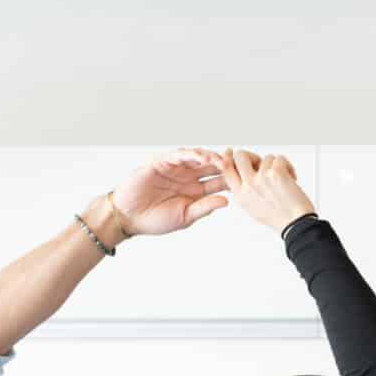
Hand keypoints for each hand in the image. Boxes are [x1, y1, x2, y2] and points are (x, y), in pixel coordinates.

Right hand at [108, 148, 228, 237]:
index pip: (218, 181)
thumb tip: (227, 201)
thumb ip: (205, 208)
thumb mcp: (185, 217)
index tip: (246, 177)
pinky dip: (191, 154)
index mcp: (196, 191)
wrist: (129, 217)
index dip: (231, 177)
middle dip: (225, 163)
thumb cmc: (155, 220)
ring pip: (198, 157)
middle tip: (238, 162)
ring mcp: (176, 168)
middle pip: (212, 166)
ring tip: (222, 161)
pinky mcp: (162, 162)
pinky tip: (202, 158)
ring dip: (210, 157)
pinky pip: (178, 155)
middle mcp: (188, 177)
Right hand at [219, 148, 315, 231]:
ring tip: (283, 180)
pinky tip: (291, 178)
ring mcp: (261, 179)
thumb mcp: (252, 207)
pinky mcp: (275, 173)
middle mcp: (248, 186)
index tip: (231, 151)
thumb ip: (245, 191)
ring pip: (266, 157)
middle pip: (241, 156)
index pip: (226, 170)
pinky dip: (288, 166)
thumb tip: (243, 172)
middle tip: (263, 164)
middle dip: (253, 156)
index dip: (228, 158)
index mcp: (240, 195)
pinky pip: (279, 158)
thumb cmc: (279, 217)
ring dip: (277, 166)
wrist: (295, 224)